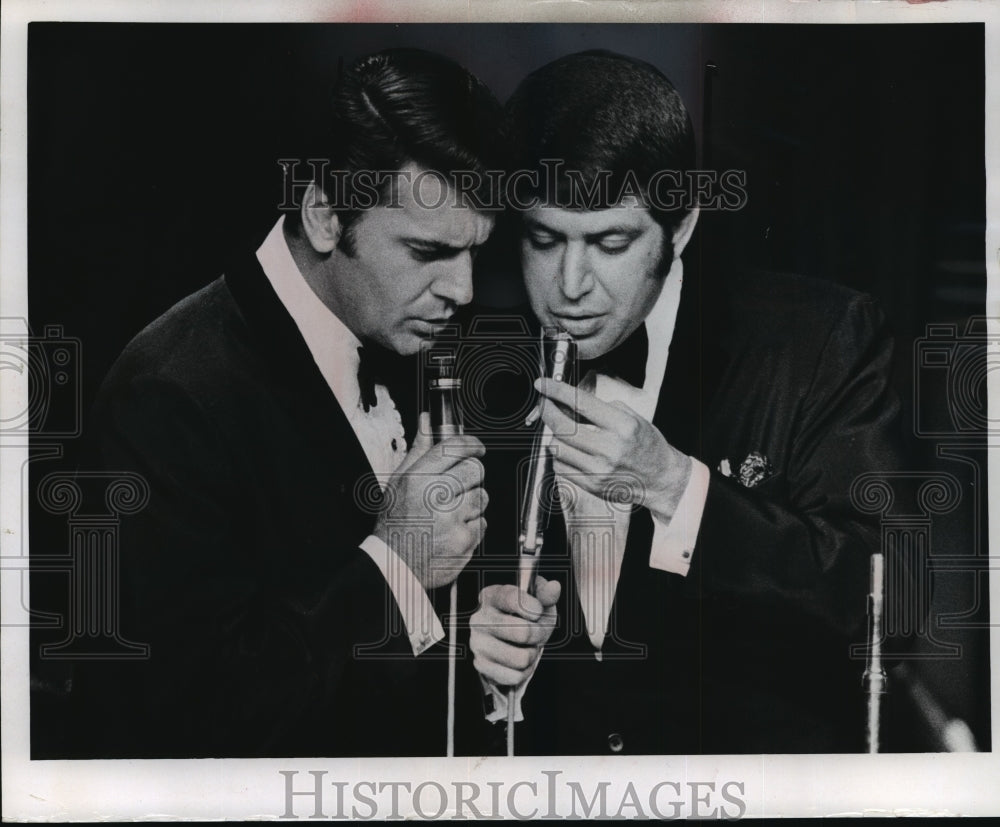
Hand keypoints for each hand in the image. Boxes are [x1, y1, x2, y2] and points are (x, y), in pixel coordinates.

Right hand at [375, 412, 486, 588]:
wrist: (394, 564)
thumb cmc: (395, 523)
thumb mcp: (399, 481)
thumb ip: (418, 449)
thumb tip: (428, 421)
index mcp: (418, 479)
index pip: (453, 448)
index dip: (471, 443)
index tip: (476, 446)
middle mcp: (435, 496)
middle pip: (475, 470)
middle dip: (471, 476)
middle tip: (459, 486)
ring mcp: (451, 519)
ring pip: (482, 497)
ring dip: (472, 502)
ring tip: (452, 512)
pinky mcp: (464, 540)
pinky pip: (482, 523)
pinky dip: (472, 526)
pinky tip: (454, 529)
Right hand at [470, 576, 560, 686]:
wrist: (510, 642)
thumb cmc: (524, 618)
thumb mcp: (538, 603)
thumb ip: (546, 595)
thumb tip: (554, 587)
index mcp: (492, 596)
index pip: (512, 598)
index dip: (532, 607)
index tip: (537, 612)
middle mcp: (480, 618)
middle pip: (523, 632)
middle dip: (538, 635)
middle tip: (535, 633)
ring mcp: (477, 643)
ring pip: (521, 658)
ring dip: (531, 655)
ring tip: (525, 647)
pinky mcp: (481, 665)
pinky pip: (515, 676)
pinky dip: (524, 671)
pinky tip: (518, 660)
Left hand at [534, 377, 690, 520]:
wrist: (660, 479)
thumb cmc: (646, 445)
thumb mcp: (633, 418)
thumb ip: (603, 408)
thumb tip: (570, 401)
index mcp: (622, 426)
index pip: (581, 403)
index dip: (557, 391)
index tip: (543, 384)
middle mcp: (610, 448)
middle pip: (563, 427)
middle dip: (547, 411)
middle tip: (544, 403)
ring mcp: (599, 469)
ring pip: (557, 447)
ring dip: (553, 434)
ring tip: (561, 429)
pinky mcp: (591, 485)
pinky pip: (560, 466)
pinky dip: (559, 454)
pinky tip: (569, 449)